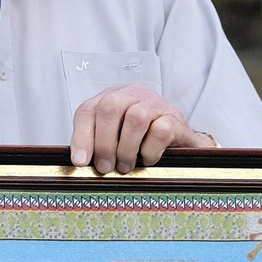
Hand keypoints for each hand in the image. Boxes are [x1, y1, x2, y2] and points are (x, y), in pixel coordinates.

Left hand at [70, 84, 215, 174]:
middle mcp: (132, 95)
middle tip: (105, 167)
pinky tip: (148, 159)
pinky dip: (150, 151)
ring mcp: (155, 104)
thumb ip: (97, 145)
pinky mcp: (174, 118)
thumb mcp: (115, 139)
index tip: (80, 162)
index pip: (88, 110)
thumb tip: (80, 163)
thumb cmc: (143, 141)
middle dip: (104, 143)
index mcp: (112, 98)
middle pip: (110, 107)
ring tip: (125, 166)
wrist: (181, 142)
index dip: (81, 137)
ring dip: (126, 148)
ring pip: (136, 117)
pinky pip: (160, 131)